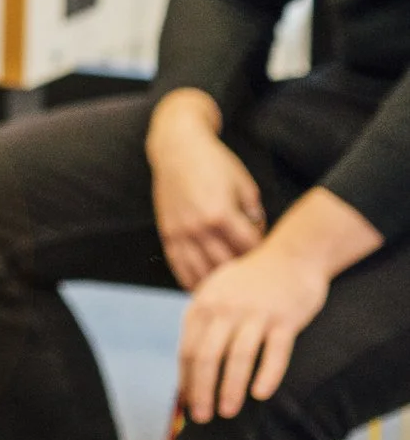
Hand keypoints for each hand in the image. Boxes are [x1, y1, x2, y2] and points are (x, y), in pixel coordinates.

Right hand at [146, 90, 263, 287]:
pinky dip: (190, 279)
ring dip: (216, 283)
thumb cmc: (215, 163)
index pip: (248, 248)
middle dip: (242, 274)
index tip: (272, 262)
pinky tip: (201, 289)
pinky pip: (178, 265)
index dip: (262, 256)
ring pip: (200, 271)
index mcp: (221, 214)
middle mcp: (198, 227)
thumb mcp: (244, 184)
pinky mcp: (167, 232)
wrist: (177, 148)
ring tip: (231, 292)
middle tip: (255, 281)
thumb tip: (260, 239)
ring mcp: (180, 231)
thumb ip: (254, 215)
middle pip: (225, 264)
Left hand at [176, 186, 377, 420]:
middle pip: (206, 356)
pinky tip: (260, 395)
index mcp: (204, 304)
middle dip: (202, 391)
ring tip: (227, 412)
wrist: (292, 255)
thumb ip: (203, 322)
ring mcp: (256, 313)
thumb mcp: (217, 293)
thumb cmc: (252, 282)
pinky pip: (275, 352)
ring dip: (230, 389)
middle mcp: (226, 308)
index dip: (186, 380)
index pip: (187, 349)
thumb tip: (189, 368)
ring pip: (238, 358)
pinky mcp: (285, 319)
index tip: (188, 403)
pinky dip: (267, 375)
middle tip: (202, 417)